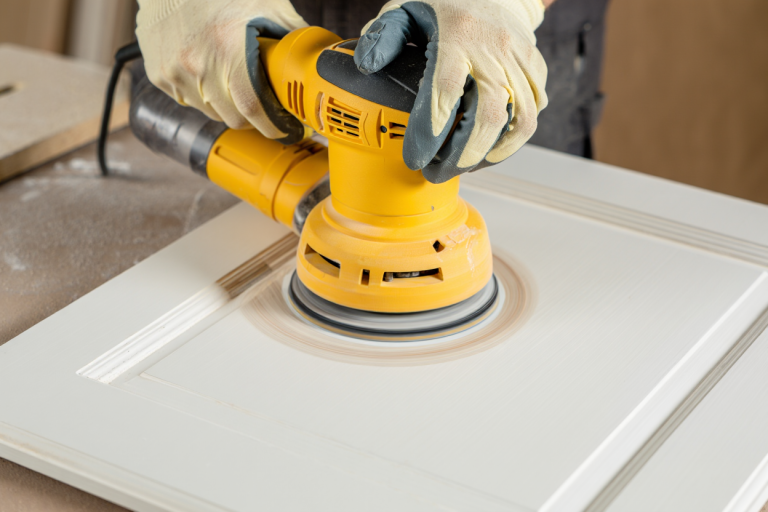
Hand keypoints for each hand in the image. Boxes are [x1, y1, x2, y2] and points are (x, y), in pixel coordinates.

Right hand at [136, 0, 307, 142]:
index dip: (272, 126)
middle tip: (264, 104)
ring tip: (234, 81)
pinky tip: (210, 73)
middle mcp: (197, 63)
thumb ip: (290, 37)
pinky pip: (189, 102)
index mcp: (227, 47)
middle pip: (234, 118)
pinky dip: (204, 96)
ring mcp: (173, 71)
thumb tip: (312, 63)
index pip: (253, 109)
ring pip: (212, 113)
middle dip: (254, 117)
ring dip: (227, 106)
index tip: (284, 129)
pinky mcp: (158, 74)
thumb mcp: (265, 5)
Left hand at [354, 0, 547, 182]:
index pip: (446, 90)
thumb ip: (385, 35)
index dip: (431, 130)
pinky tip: (491, 150)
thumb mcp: (407, 7)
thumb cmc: (446, 1)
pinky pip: (533, 110)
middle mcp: (492, 50)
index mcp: (457, 36)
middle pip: (487, 115)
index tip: (415, 156)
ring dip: (492, 153)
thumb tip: (366, 65)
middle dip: (462, 154)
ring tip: (467, 167)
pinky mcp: (534, 67)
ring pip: (519, 119)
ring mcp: (518, 59)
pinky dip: (514, 137)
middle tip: (438, 173)